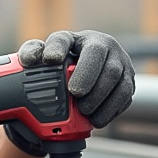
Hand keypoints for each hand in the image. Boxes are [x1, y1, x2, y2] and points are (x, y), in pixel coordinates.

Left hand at [18, 30, 135, 127]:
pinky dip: (110, 109)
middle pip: (99, 58)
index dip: (57, 48)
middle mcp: (104, 46)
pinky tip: (96, 119)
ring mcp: (120, 63)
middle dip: (87, 78)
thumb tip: (29, 60)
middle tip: (75, 94)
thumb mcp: (46, 56)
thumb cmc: (64, 64)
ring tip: (85, 110)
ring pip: (117, 78)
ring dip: (100, 97)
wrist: (86, 75)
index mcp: (77, 38)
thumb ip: (33, 53)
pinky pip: (125, 95)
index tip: (50, 60)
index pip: (65, 39)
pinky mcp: (129, 81)